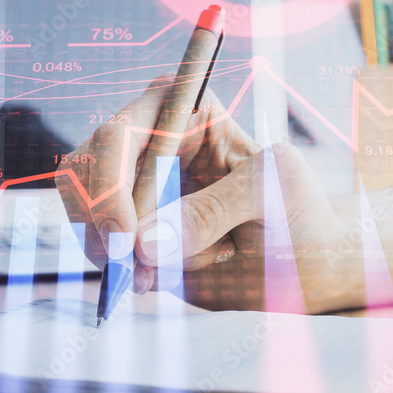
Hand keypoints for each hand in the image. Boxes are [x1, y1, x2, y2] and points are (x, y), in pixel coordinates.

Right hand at [55, 74, 344, 311]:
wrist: (307, 266)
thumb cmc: (298, 214)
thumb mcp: (271, 198)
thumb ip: (213, 211)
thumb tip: (145, 244)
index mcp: (185, 113)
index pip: (124, 130)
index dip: (111, 178)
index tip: (125, 236)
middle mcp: (149, 143)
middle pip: (88, 164)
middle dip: (100, 218)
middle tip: (123, 265)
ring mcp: (133, 188)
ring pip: (85, 207)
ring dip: (108, 247)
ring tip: (151, 276)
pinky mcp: (130, 229)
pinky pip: (98, 245)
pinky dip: (116, 267)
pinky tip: (149, 280)